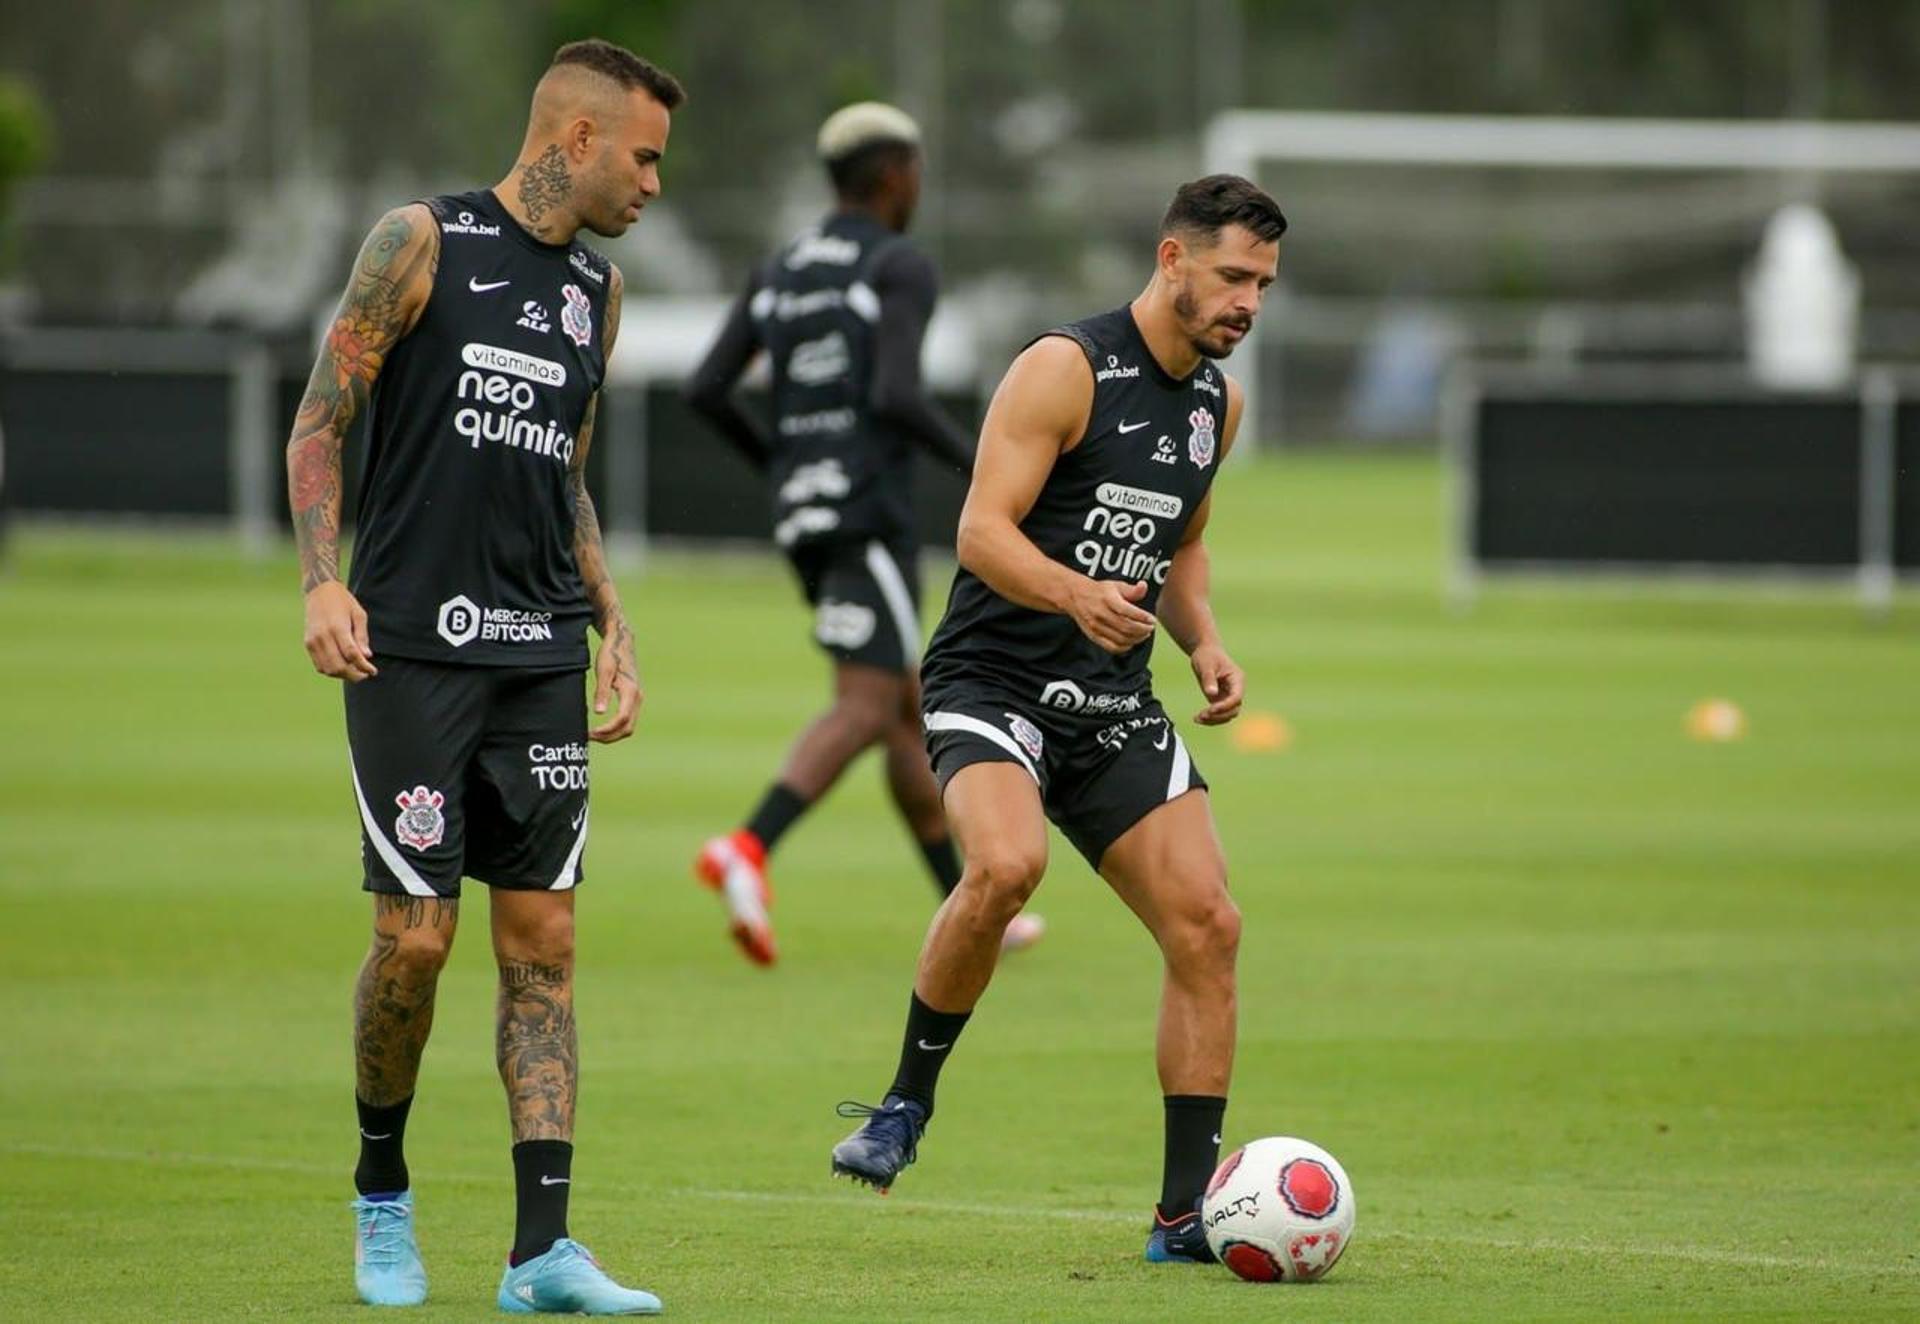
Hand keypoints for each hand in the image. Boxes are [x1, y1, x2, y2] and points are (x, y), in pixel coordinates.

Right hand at [303, 581, 376, 681]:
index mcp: (337, 628)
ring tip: (355, 671)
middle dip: (354, 675)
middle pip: (338, 666)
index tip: (373, 671)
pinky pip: (319, 665)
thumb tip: (367, 656)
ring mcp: (313, 641)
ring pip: (328, 669)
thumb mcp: (359, 614)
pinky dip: (331, 670)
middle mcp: (323, 636)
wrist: (319, 591)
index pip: (351, 655)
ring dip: (342, 675)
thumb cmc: (343, 602)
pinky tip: (342, 666)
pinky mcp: (308, 643)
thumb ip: (362, 636)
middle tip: (365, 675)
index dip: (363, 666)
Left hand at [589, 618, 641, 742]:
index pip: (622, 719)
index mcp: (631, 691)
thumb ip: (602, 692)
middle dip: (609, 737)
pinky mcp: (633, 698)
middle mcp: (637, 697)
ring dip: (612, 734)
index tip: (590, 733)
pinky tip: (601, 726)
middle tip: (589, 737)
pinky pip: (627, 719)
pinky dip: (615, 727)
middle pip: (628, 728)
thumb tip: (598, 712)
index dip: (607, 730)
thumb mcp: (604, 670)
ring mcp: (637, 699)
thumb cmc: (611, 654)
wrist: (622, 641)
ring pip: (629, 726)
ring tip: (594, 734)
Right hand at [1067, 578, 1156, 654]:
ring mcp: (1096, 627)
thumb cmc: (1100, 591)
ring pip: (1121, 639)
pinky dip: (1124, 647)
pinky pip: (1111, 647)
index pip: (1127, 611)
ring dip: (1136, 639)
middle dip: (1142, 629)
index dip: (1142, 617)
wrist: (1076, 597)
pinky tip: (1132, 642)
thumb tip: (1144, 586)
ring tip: (1144, 634)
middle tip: (1150, 628)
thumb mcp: (1116, 585)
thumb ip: (1132, 589)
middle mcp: (1101, 614)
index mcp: (1107, 599)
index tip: (1153, 619)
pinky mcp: (1094, 636)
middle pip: (1126, 627)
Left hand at [1189, 642, 1242, 724]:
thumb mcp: (1206, 665)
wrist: (1205, 651)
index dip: (1225, 706)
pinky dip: (1210, 718)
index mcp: (1237, 679)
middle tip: (1202, 715)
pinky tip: (1197, 718)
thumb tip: (1212, 694)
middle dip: (1219, 715)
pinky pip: (1218, 714)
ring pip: (1227, 715)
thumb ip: (1209, 679)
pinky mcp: (1220, 700)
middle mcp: (1235, 689)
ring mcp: (1228, 696)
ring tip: (1197, 718)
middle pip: (1234, 709)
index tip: (1210, 709)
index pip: (1236, 697)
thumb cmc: (1207, 655)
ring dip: (1214, 720)